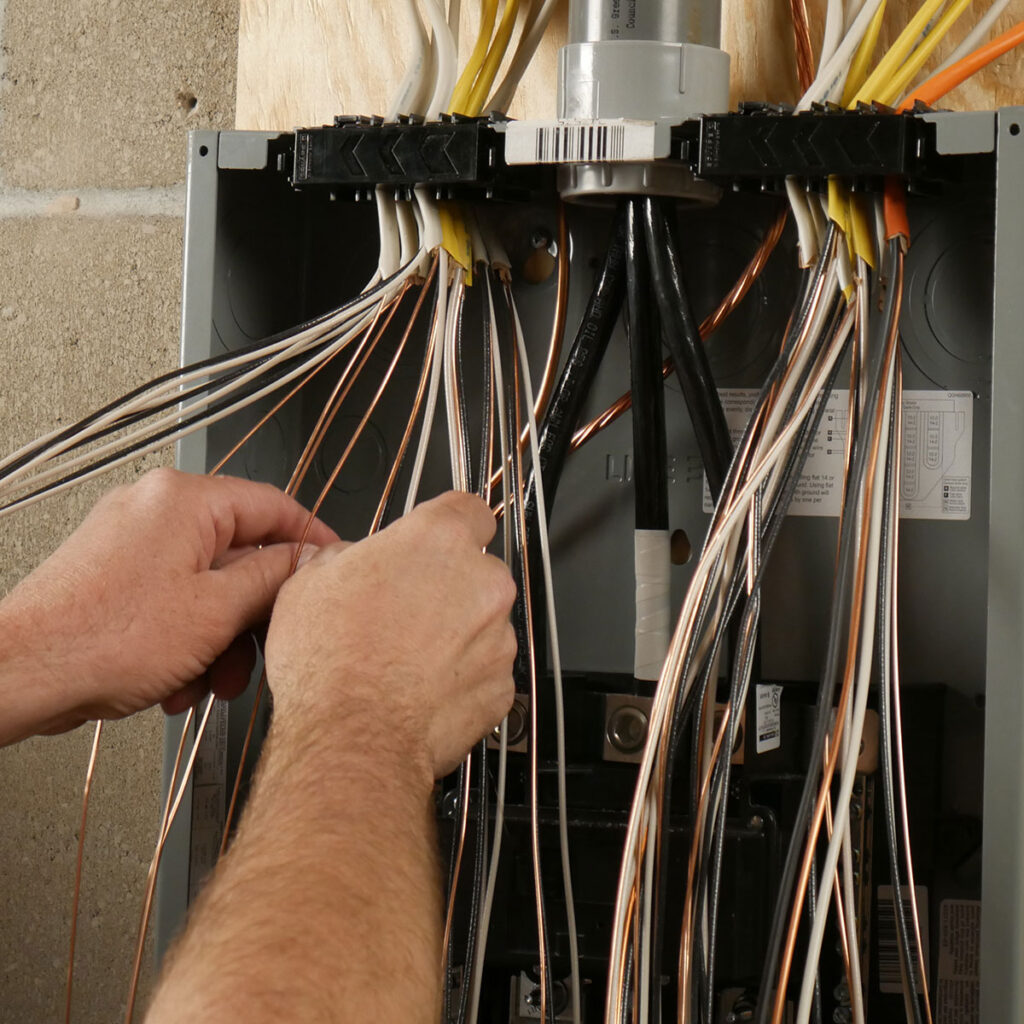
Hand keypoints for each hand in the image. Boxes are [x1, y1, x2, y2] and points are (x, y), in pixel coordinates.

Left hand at [0, 468, 337, 741]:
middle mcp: (156, 508)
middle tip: (265, 649)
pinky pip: (174, 597)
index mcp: (186, 500)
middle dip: (253, 613)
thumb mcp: (217, 611)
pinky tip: (179, 679)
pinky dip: (187, 637)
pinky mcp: (114, 572)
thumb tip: (308, 560)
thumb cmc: (99, 639)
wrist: (21, 673)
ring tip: (211, 681)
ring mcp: (131, 540)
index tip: (331, 567)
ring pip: (208, 583)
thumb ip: (273, 578)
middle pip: (240, 552)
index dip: (311, 541)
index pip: (275, 505)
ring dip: (221, 637)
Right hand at [265, 491, 516, 778]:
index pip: (470, 509)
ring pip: (485, 622)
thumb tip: (351, 560)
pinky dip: (462, 678)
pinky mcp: (502, 686)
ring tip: (407, 660)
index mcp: (439, 539)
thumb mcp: (310, 581)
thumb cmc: (328, 660)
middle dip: (450, 586)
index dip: (451, 525)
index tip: (434, 544)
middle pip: (478, 570)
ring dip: (457, 633)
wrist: (351, 739)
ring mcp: (498, 636)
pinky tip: (421, 691)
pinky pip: (487, 671)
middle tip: (405, 611)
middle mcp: (482, 581)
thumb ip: (346, 556)